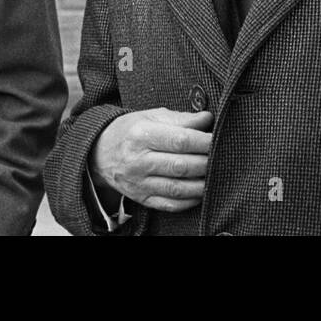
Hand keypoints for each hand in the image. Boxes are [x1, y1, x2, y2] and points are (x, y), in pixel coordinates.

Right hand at [90, 108, 212, 212]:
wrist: (100, 152)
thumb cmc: (130, 130)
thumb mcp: (151, 116)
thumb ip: (181, 119)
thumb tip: (208, 119)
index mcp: (141, 135)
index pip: (180, 140)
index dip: (204, 141)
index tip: (217, 138)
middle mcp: (138, 161)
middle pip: (181, 166)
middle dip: (207, 162)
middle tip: (221, 157)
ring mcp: (139, 183)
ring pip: (179, 188)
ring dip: (202, 183)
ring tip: (214, 174)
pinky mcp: (142, 198)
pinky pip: (171, 204)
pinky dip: (190, 200)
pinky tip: (200, 191)